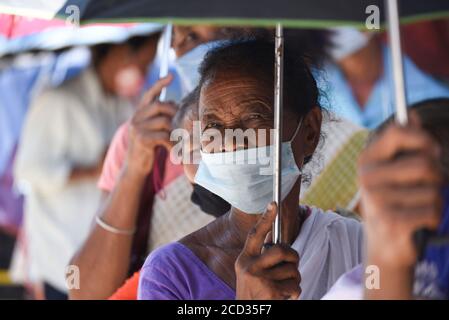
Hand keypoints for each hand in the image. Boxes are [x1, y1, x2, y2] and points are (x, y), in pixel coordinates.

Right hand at [126, 75, 176, 175]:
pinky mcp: (141, 140)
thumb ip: (160, 116)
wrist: (135, 167)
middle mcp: (136, 118)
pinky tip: (173, 150)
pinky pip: (163, 136)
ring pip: (163, 122)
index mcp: (139, 113)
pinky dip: (172, 143)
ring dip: (175, 131)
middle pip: (159, 106)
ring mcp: (137, 129)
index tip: (171, 75)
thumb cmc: (148, 147)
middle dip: (173, 112)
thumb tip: (175, 104)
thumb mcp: (153, 129)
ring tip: (179, 140)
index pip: (149, 94)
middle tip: (181, 121)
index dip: (160, 83)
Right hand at [235, 202, 300, 299]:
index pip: (255, 234)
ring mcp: (260, 280)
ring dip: (293, 281)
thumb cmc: (253, 294)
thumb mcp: (249, 273)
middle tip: (291, 266)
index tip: (273, 203)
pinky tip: (283, 298)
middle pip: (282, 250)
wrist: (247, 315)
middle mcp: (249, 268)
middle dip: (293, 257)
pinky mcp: (271, 293)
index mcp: (244, 260)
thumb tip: (282, 247)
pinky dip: (294, 294)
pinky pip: (296, 287)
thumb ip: (262, 259)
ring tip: (282, 288)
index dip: (265, 218)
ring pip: (293, 271)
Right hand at [358, 115, 442, 268]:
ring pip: (433, 191)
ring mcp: (377, 200)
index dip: (424, 138)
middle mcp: (367, 177)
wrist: (383, 246)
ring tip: (417, 208)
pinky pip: (433, 212)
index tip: (431, 150)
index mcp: (367, 160)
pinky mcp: (391, 222)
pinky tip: (418, 223)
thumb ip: (404, 143)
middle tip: (428, 186)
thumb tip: (412, 115)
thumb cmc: (394, 202)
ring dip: (435, 201)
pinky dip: (434, 218)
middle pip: (425, 164)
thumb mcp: (394, 171)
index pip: (398, 131)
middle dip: (438, 177)